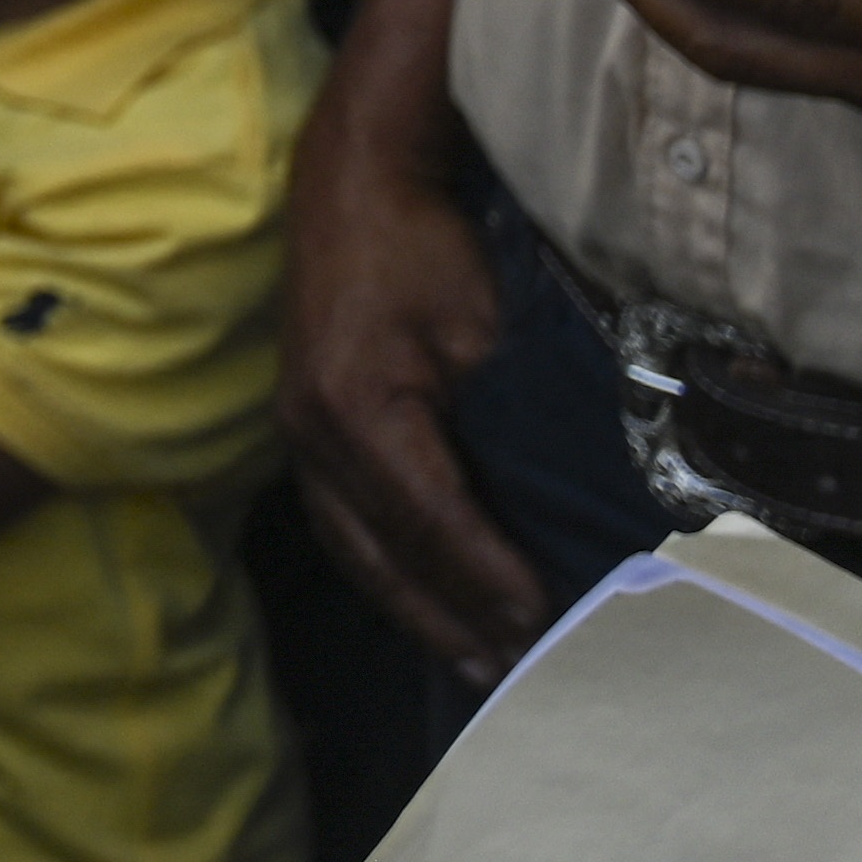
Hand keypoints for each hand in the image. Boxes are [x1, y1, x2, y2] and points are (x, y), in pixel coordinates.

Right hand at [278, 110, 549, 669]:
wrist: (351, 184)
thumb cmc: (425, 247)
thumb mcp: (482, 330)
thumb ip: (507, 420)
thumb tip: (564, 504)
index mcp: (357, 407)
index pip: (431, 517)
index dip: (488, 577)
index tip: (545, 624)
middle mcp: (313, 433)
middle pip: (384, 553)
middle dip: (451, 619)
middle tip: (517, 676)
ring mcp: (297, 433)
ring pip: (355, 549)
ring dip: (415, 610)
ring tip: (475, 664)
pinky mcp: (303, 427)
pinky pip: (343, 523)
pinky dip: (387, 571)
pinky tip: (426, 603)